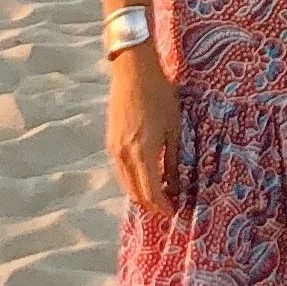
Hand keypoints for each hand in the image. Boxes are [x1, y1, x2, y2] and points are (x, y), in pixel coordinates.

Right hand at [106, 45, 180, 214]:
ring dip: (141, 194)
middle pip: (136, 193)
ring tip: (159, 194)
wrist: (134, 72)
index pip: (151, 192)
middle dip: (152, 204)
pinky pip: (120, 171)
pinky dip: (132, 180)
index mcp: (143, 153)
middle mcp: (124, 155)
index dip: (163, 206)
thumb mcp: (174, 129)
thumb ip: (174, 160)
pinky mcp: (110, 142)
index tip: (175, 212)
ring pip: (126, 184)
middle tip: (169, 206)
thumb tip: (177, 186)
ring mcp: (114, 149)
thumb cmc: (160, 97)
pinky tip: (146, 177)